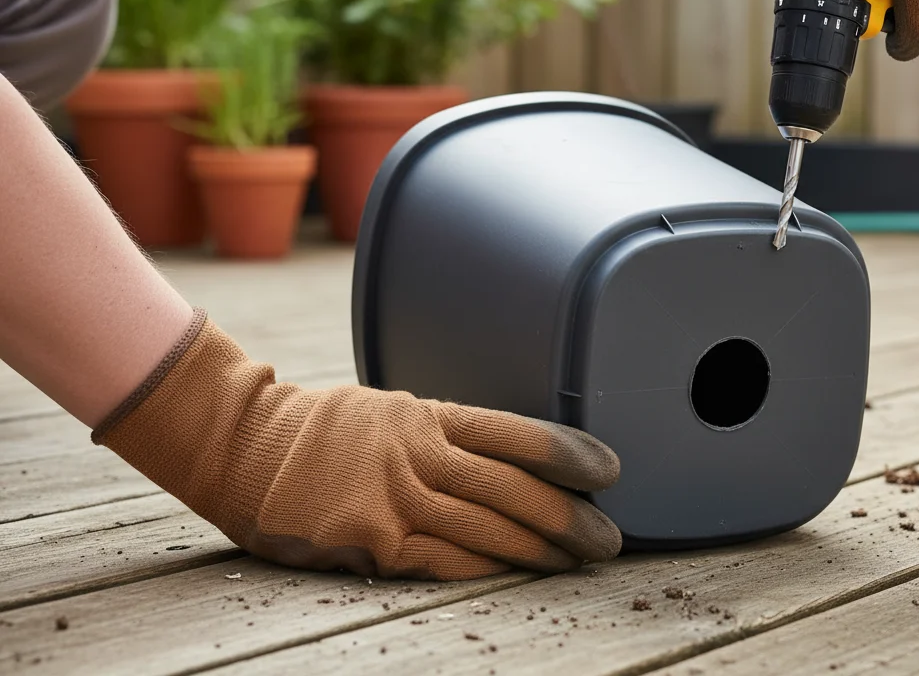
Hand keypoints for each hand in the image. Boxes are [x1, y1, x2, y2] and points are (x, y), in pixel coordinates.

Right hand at [94, 311, 621, 580]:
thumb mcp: (386, 411)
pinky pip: (441, 559)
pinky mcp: (369, 541)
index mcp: (426, 415)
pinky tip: (515, 575)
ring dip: (538, 550)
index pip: (516, 432)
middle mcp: (417, 453)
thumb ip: (442, 435)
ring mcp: (393, 498)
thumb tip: (508, 460)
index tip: (610, 469)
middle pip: (512, 487)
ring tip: (576, 561)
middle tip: (607, 537)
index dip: (569, 453)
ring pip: (486, 528)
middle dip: (568, 515)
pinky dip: (484, 568)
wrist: (240, 445)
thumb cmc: (320, 430)